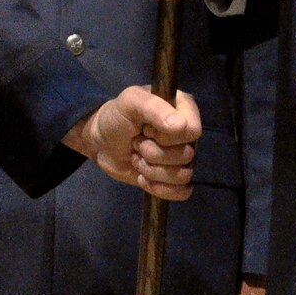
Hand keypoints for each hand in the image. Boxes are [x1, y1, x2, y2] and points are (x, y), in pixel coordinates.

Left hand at [63, 85, 201, 199]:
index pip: (192, 131)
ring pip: (183, 175)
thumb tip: (180, 126)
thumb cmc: (117, 116)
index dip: (168, 136)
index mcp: (184, 109)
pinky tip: (143, 178)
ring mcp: (181, 158)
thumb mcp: (130, 102)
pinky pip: (181, 192)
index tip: (147, 129)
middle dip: (154, 154)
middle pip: (187, 155)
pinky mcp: (173, 179)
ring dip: (152, 170)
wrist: (102, 142)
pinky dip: (159, 188)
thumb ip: (154, 107)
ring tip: (137, 158)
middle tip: (137, 143)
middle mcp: (187, 134)